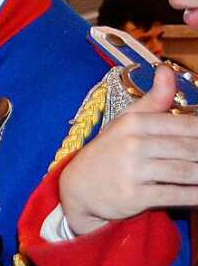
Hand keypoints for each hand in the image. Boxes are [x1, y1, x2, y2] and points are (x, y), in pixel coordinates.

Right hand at [61, 64, 197, 234]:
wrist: (78, 187)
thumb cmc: (109, 152)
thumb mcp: (126, 122)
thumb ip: (154, 99)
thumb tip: (167, 69)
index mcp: (134, 122)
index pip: (186, 125)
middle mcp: (133, 144)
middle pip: (189, 149)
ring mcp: (133, 170)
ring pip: (186, 172)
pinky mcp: (134, 196)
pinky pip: (176, 195)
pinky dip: (195, 196)